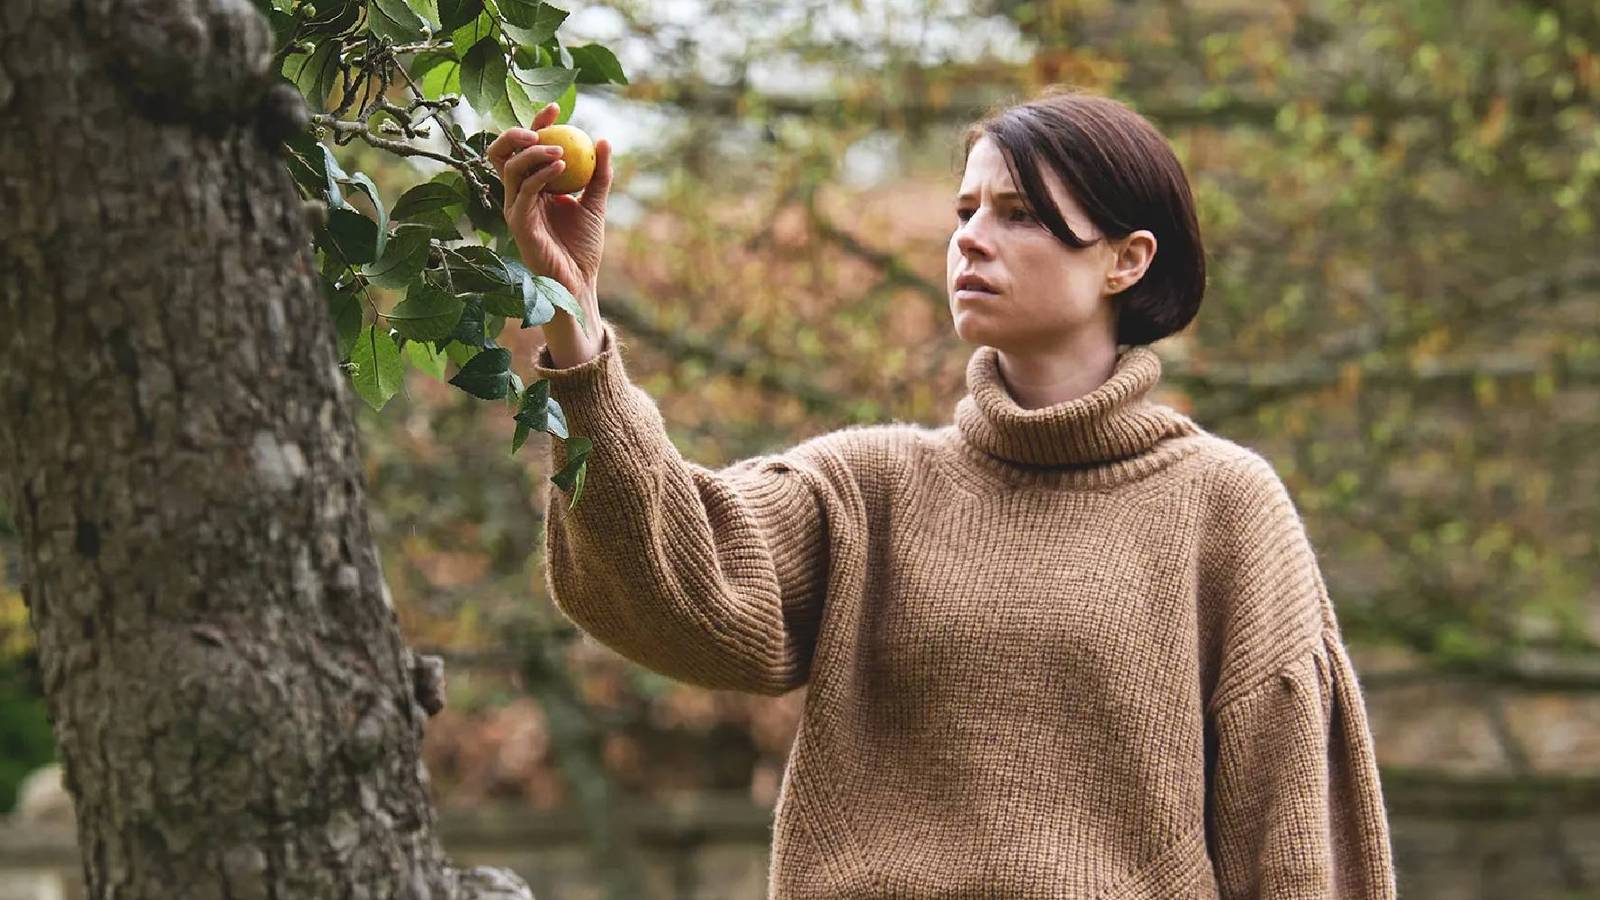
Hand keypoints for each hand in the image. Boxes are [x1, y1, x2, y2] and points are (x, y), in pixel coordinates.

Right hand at [485, 103, 612, 359]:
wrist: (580, 283)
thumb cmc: (583, 248)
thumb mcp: (596, 204)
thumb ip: (599, 174)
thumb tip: (603, 140)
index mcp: (532, 187)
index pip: (525, 148)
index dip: (536, 126)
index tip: (554, 109)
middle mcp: (518, 195)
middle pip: (501, 153)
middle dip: (515, 133)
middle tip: (541, 129)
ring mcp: (514, 209)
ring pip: (510, 169)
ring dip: (533, 153)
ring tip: (561, 151)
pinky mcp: (518, 225)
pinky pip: (524, 192)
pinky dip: (541, 175)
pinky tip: (562, 167)